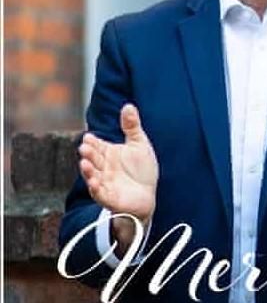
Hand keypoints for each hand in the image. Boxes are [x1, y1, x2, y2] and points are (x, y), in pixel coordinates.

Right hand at [78, 104, 158, 248]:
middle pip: (94, 159)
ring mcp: (104, 182)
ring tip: (85, 163)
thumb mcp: (139, 145)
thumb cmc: (141, 170)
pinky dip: (96, 188)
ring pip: (93, 175)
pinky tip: (94, 183)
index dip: (93, 142)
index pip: (98, 145)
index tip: (89, 136)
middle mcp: (103, 167)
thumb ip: (132, 126)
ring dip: (88, 170)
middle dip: (89, 153)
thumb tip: (128, 105)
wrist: (147, 195)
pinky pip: (99, 193)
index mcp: (108, 153)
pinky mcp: (109, 197)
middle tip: (85, 147)